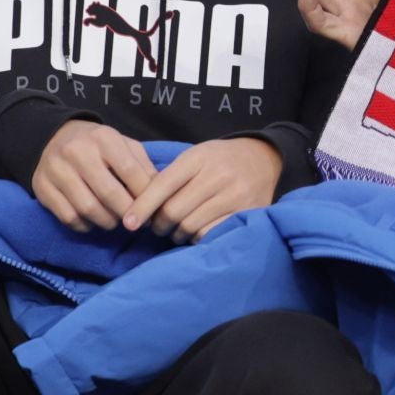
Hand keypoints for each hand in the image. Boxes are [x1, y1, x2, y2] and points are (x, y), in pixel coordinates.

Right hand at [32, 120, 156, 232]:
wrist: (55, 137)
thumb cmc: (98, 145)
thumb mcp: (123, 145)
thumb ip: (143, 166)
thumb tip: (161, 194)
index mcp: (104, 138)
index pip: (130, 172)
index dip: (144, 195)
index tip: (153, 210)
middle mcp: (78, 152)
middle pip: (109, 193)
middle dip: (127, 213)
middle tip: (136, 223)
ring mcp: (57, 170)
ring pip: (88, 208)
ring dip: (107, 222)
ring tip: (116, 222)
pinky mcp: (41, 187)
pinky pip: (68, 217)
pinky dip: (85, 225)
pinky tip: (93, 222)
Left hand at [122, 137, 282, 241]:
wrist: (266, 158)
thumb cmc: (221, 160)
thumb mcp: (196, 156)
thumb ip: (171, 177)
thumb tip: (140, 209)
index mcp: (200, 157)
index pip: (163, 185)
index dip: (142, 207)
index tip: (129, 223)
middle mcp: (217, 175)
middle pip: (174, 211)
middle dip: (160, 224)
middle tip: (158, 226)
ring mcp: (234, 195)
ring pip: (190, 226)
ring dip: (177, 233)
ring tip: (177, 229)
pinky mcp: (246, 212)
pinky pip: (210, 234)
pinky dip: (197, 237)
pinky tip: (197, 231)